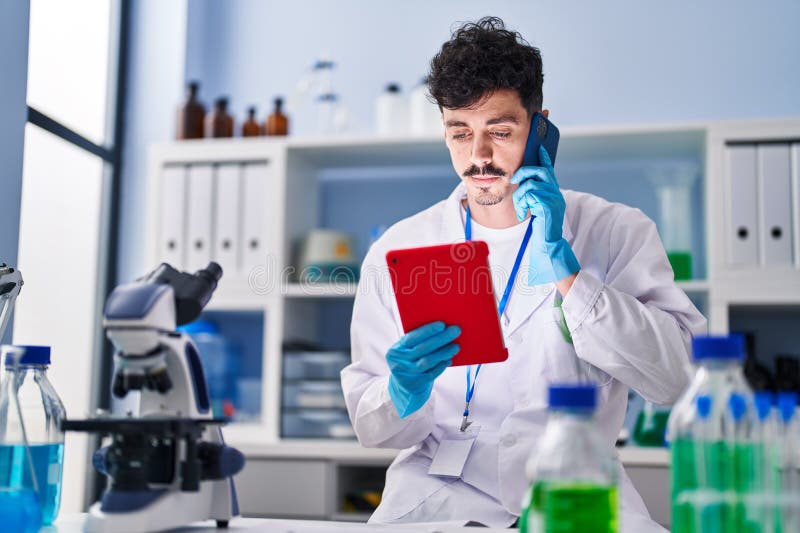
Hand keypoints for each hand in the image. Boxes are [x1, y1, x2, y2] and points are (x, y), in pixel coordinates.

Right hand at [386, 321, 460, 417]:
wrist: (404, 387)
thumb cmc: (409, 362)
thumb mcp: (406, 351)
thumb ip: (417, 341)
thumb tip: (441, 329)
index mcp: (395, 350)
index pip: (412, 338)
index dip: (427, 331)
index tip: (442, 324)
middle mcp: (398, 362)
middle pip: (422, 349)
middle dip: (440, 338)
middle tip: (455, 330)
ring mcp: (406, 375)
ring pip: (427, 361)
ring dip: (443, 352)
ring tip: (456, 346)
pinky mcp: (415, 384)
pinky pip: (431, 374)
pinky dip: (441, 365)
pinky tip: (449, 359)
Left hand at [511, 145, 579, 284]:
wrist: (548, 243)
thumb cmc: (541, 227)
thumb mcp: (537, 207)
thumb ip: (533, 195)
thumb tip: (522, 185)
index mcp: (553, 192)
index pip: (549, 170)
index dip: (544, 158)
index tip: (540, 148)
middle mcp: (556, 193)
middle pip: (539, 171)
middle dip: (523, 172)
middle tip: (514, 180)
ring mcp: (554, 198)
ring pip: (530, 185)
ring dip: (520, 196)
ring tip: (520, 208)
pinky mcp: (549, 206)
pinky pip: (530, 195)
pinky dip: (522, 204)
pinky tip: (524, 214)